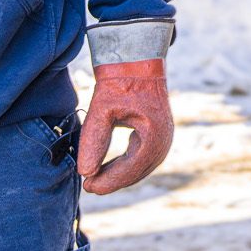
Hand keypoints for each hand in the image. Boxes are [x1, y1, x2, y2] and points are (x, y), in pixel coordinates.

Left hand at [78, 60, 173, 194]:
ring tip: (93, 180)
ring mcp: (165, 141)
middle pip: (136, 173)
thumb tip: (85, 173)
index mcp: (154, 134)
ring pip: (139, 170)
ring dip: (117, 177)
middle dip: (111, 181)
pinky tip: (106, 168)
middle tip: (87, 186)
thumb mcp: (102, 108)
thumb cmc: (119, 83)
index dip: (107, 180)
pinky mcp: (159, 139)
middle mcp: (164, 141)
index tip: (86, 185)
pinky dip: (124, 168)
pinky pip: (142, 161)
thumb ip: (93, 140)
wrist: (137, 64)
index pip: (130, 169)